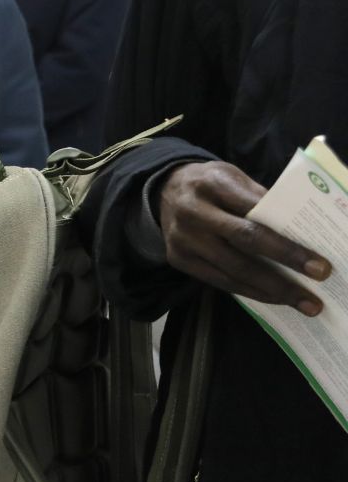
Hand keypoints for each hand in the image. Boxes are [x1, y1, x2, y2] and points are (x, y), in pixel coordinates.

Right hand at [159, 162, 330, 314]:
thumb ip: (260, 199)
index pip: (257, 214)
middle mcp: (194, 212)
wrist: (162, 190)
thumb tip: (298, 232)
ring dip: (271, 289)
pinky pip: (219, 281)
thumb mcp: (234, 178)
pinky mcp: (178, 259)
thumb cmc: (211, 185)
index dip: (287, 241)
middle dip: (285, 266)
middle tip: (317, 286)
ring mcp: (182, 238)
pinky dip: (249, 291)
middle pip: (245, 243)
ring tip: (302, 303)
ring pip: (233, 269)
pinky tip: (272, 298)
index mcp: (213, 184)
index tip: (319, 264)